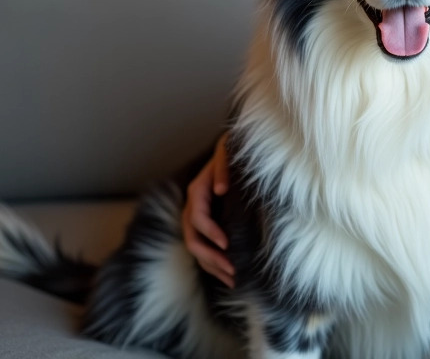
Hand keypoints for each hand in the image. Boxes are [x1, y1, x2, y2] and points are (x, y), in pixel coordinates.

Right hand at [182, 133, 234, 287]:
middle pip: (193, 239)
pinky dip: (214, 264)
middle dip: (211, 257)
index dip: (210, 232)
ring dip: (212, 266)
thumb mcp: (228, 150)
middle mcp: (194, 206)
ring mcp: (198, 218)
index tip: (226, 244)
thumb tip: (220, 189)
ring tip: (234, 280)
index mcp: (198, 190)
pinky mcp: (208, 226)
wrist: (236, 150)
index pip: (197, 218)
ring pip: (197, 249)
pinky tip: (230, 277)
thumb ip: (223, 166)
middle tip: (232, 270)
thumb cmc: (234, 150)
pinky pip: (205, 249)